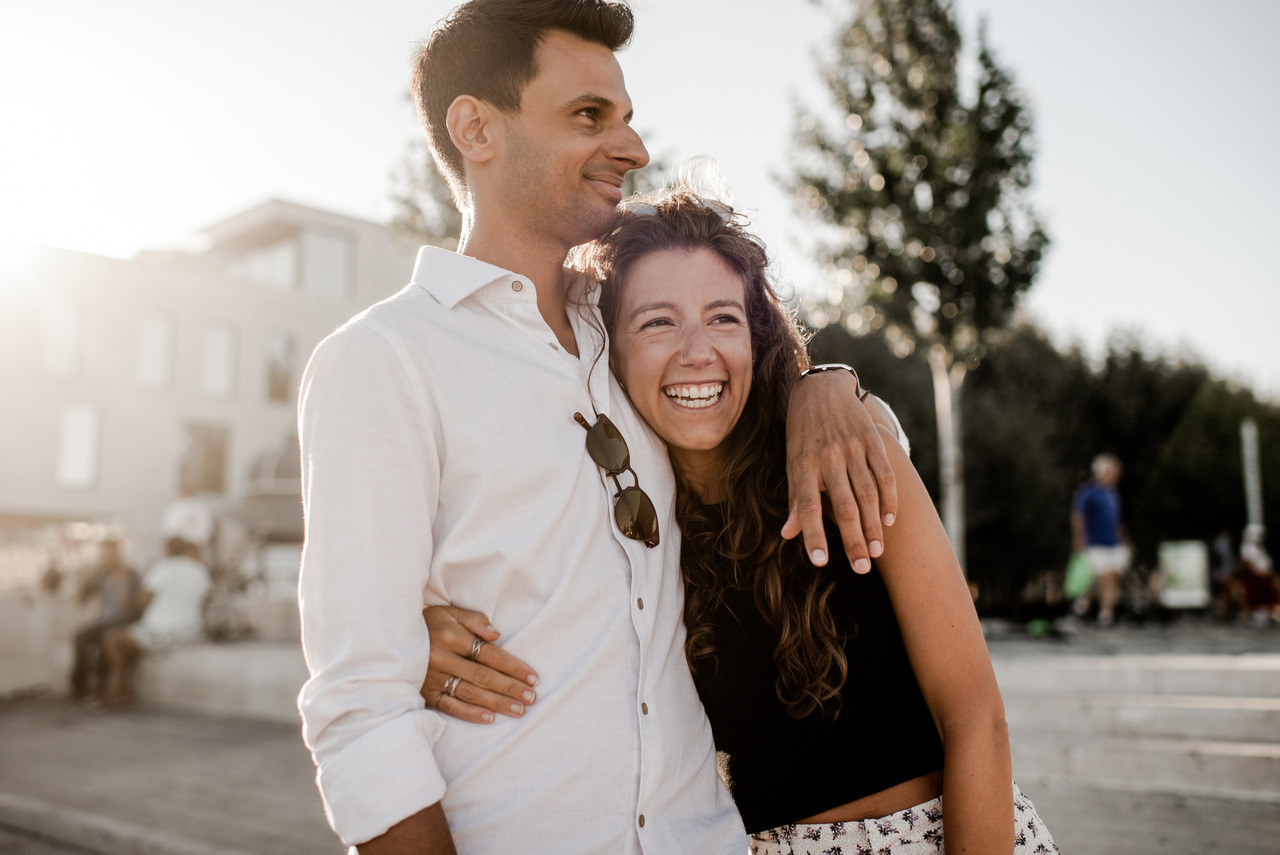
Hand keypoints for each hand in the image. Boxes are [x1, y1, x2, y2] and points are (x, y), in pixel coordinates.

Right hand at [420, 605, 538, 723]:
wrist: (392, 637)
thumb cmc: (430, 623)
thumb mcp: (450, 613)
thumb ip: (475, 621)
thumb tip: (496, 635)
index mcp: (451, 636)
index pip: (490, 655)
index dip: (514, 667)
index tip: (533, 678)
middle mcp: (442, 658)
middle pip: (484, 676)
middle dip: (510, 688)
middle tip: (531, 698)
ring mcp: (432, 678)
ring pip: (470, 693)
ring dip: (497, 703)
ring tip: (519, 710)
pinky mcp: (425, 693)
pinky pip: (449, 706)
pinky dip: (470, 714)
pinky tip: (489, 718)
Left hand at [781, 369, 896, 572]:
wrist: (820, 390)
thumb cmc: (802, 435)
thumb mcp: (792, 464)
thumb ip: (796, 500)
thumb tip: (788, 535)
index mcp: (803, 466)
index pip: (809, 507)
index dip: (813, 535)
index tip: (821, 563)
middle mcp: (828, 458)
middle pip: (843, 507)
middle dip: (852, 540)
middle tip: (862, 569)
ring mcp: (851, 448)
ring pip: (866, 494)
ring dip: (873, 526)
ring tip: (876, 552)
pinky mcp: (871, 440)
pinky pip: (883, 474)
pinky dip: (889, 498)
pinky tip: (889, 521)